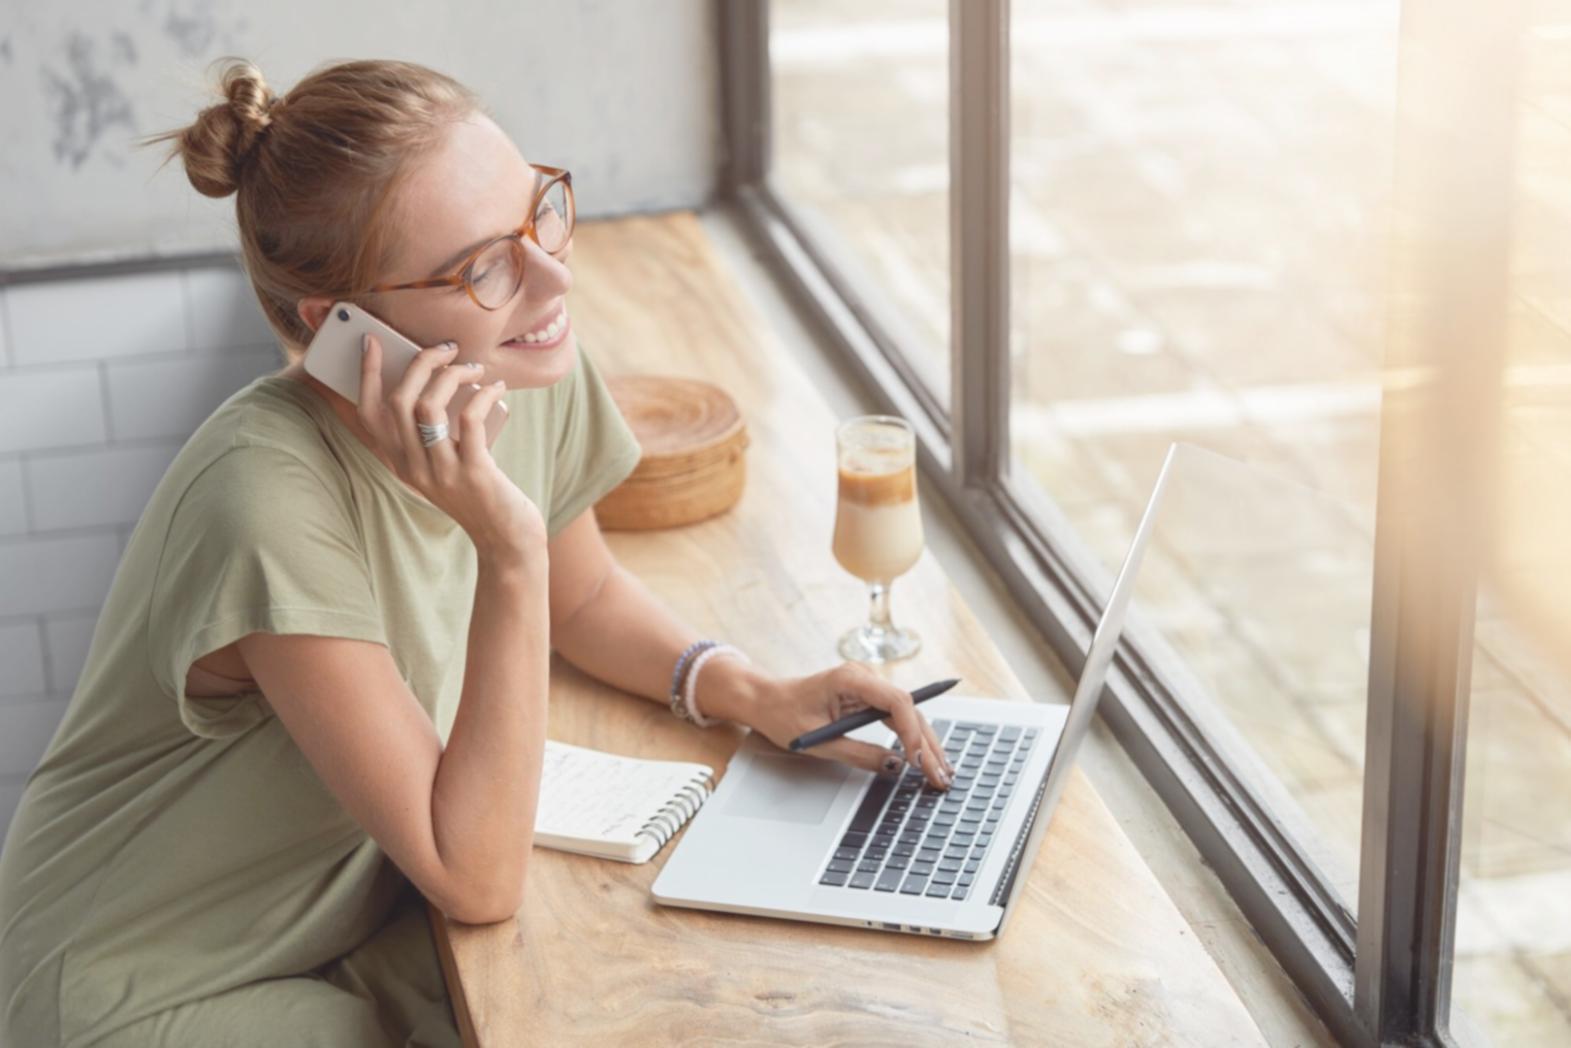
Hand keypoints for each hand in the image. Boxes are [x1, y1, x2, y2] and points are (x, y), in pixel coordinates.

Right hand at [359, 335, 545, 558]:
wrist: (505, 540)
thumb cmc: (480, 494)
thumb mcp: (446, 466)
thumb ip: (436, 435)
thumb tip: (443, 379)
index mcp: (401, 463)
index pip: (369, 415)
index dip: (365, 375)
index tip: (373, 342)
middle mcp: (414, 468)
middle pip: (398, 401)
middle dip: (420, 363)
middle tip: (447, 349)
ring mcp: (441, 471)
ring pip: (428, 406)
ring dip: (452, 375)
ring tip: (475, 368)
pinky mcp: (474, 472)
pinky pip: (469, 419)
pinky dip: (482, 394)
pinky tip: (496, 387)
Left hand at [740, 662, 954, 789]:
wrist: (766, 700)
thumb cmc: (784, 714)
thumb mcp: (820, 743)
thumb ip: (859, 754)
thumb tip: (895, 766)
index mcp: (850, 679)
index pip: (896, 701)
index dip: (912, 732)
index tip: (918, 761)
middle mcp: (864, 678)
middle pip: (909, 710)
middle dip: (927, 744)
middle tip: (942, 775)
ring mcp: (868, 687)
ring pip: (908, 715)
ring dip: (925, 743)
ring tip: (942, 771)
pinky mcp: (868, 698)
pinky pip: (897, 717)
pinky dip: (912, 738)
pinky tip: (927, 756)